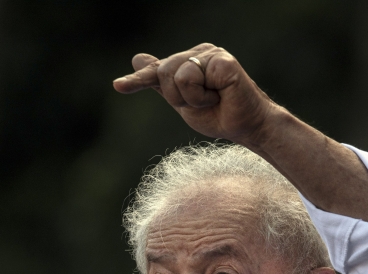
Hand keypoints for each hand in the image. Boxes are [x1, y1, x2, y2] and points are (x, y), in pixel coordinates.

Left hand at [113, 43, 277, 146]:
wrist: (248, 127)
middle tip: (203, 103)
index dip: (138, 80)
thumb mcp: (183, 103)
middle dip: (177, 97)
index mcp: (190, 60)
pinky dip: (202, 96)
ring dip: (191, 98)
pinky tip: (220, 95)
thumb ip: (161, 83)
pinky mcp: (222, 60)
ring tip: (212, 99)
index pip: (158, 71)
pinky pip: (192, 77)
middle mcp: (200, 52)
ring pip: (176, 75)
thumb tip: (136, 58)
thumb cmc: (220, 116)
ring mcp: (212, 54)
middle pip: (163, 72)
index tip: (119, 86)